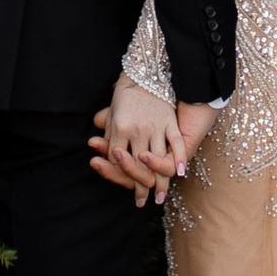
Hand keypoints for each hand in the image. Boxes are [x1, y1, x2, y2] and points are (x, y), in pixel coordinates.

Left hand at [91, 74, 184, 205]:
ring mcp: (155, 126)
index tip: (126, 189)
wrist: (146, 72)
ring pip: (157, 159)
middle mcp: (137, 130)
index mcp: (119, 127)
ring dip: (159, 181)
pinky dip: (178, 159)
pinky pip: (176, 143)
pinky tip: (179, 173)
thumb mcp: (112, 111)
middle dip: (140, 186)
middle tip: (143, 202)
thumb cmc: (126, 93)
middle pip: (138, 165)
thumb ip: (108, 131)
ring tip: (160, 195)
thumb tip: (96, 145)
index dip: (121, 176)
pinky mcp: (169, 122)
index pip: (118, 160)